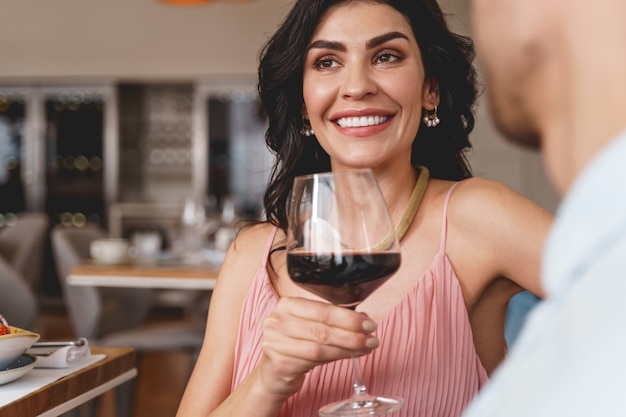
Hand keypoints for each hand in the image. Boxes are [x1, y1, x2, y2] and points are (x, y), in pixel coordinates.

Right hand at [258, 296, 378, 398]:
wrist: (273, 373)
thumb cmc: (296, 345)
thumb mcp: (312, 328)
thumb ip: (334, 322)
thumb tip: (363, 319)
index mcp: (287, 305)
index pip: (323, 310)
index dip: (348, 318)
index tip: (369, 324)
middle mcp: (278, 321)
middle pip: (322, 329)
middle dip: (351, 334)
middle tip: (371, 339)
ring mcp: (275, 342)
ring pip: (319, 346)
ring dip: (347, 348)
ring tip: (364, 349)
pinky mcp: (278, 363)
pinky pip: (313, 361)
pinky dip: (335, 358)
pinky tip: (348, 357)